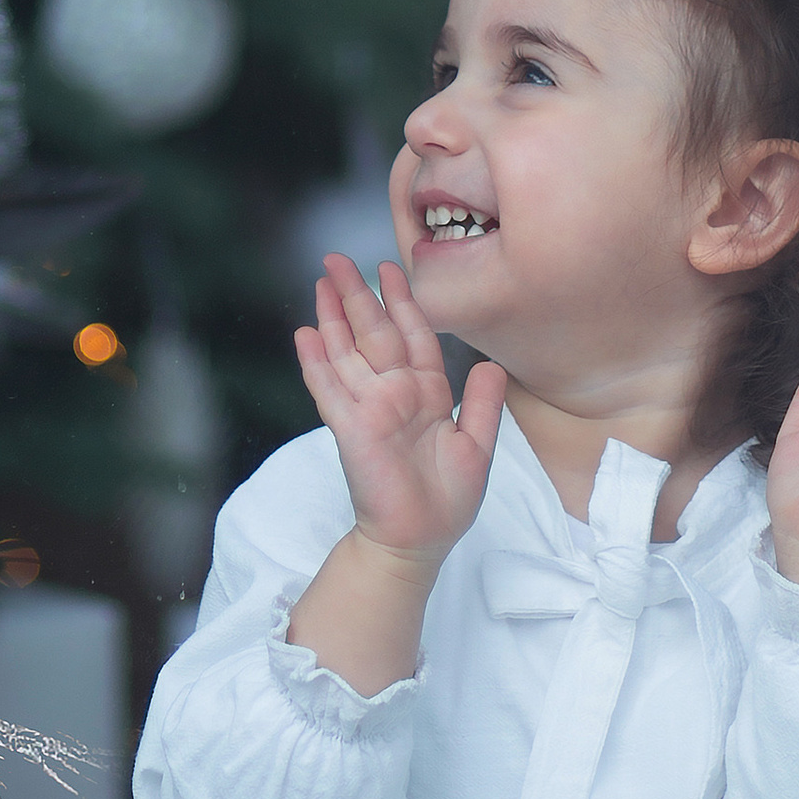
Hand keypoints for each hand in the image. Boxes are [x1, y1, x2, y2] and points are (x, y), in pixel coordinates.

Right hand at [294, 252, 506, 569]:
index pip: (413, 336)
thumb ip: (483, 406)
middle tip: (337, 258)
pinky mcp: (351, 429)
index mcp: (427, 394)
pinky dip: (317, 362)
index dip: (403, 301)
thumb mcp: (477, 447)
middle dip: (357, 295)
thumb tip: (493, 365)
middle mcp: (395, 394)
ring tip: (320, 281)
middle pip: (374, 334)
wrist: (420, 540)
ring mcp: (369, 409)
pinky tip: (305, 334)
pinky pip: (330, 389)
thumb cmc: (447, 500)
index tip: (391, 267)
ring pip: (347, 352)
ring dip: (332, 316)